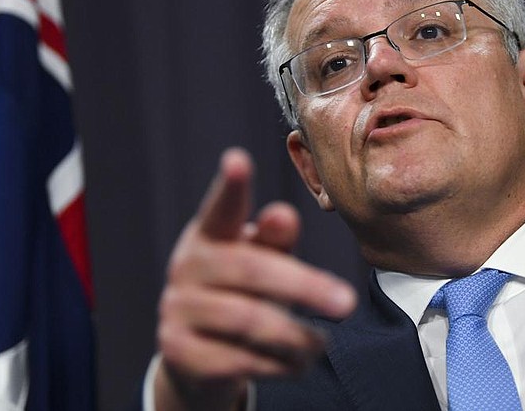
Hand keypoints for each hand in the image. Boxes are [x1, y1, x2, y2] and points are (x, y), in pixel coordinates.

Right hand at [155, 148, 356, 409]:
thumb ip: (276, 240)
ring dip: (295, 335)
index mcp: (210, 234)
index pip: (221, 207)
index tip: (238, 159)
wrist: (198, 357)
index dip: (231, 186)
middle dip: (304, 287)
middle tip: (347, 303)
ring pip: (247, 320)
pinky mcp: (177, 351)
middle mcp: (187, 265)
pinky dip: (277, 364)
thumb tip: (284, 215)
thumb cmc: (242, 294)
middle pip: (251, 269)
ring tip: (322, 344)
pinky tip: (297, 363)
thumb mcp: (262, 262)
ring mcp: (177, 308)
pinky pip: (237, 360)